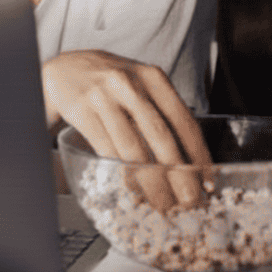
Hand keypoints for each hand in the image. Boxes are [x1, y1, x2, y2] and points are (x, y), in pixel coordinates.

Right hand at [42, 50, 212, 209]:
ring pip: (134, 149)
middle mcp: (131, 83)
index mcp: (153, 77)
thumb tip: (189, 159)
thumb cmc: (110, 83)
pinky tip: (132, 189)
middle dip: (179, 174)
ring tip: (161, 203)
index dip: (198, 152)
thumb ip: (161, 111)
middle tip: (189, 201)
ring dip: (151, 182)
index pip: (183, 119)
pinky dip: (122, 174)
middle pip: (161, 137)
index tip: (207, 178)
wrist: (64, 68)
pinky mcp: (82, 110)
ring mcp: (104, 96)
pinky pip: (107, 150)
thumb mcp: (140, 84)